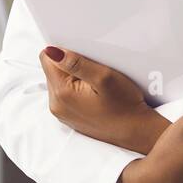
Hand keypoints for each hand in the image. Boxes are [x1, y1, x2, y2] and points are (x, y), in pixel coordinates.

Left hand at [39, 46, 167, 154]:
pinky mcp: (69, 116)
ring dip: (74, 76)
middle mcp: (56, 105)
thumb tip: (51, 51)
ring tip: (96, 83)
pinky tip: (95, 93)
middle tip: (94, 70)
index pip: (47, 58)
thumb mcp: (104, 77)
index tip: (83, 56)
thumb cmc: (125, 106)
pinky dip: (77, 88)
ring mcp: (61, 113)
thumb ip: (75, 63)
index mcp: (61, 93)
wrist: (136, 131)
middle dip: (69, 65)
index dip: (64, 51)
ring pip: (59, 81)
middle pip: (52, 70)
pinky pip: (65, 94)